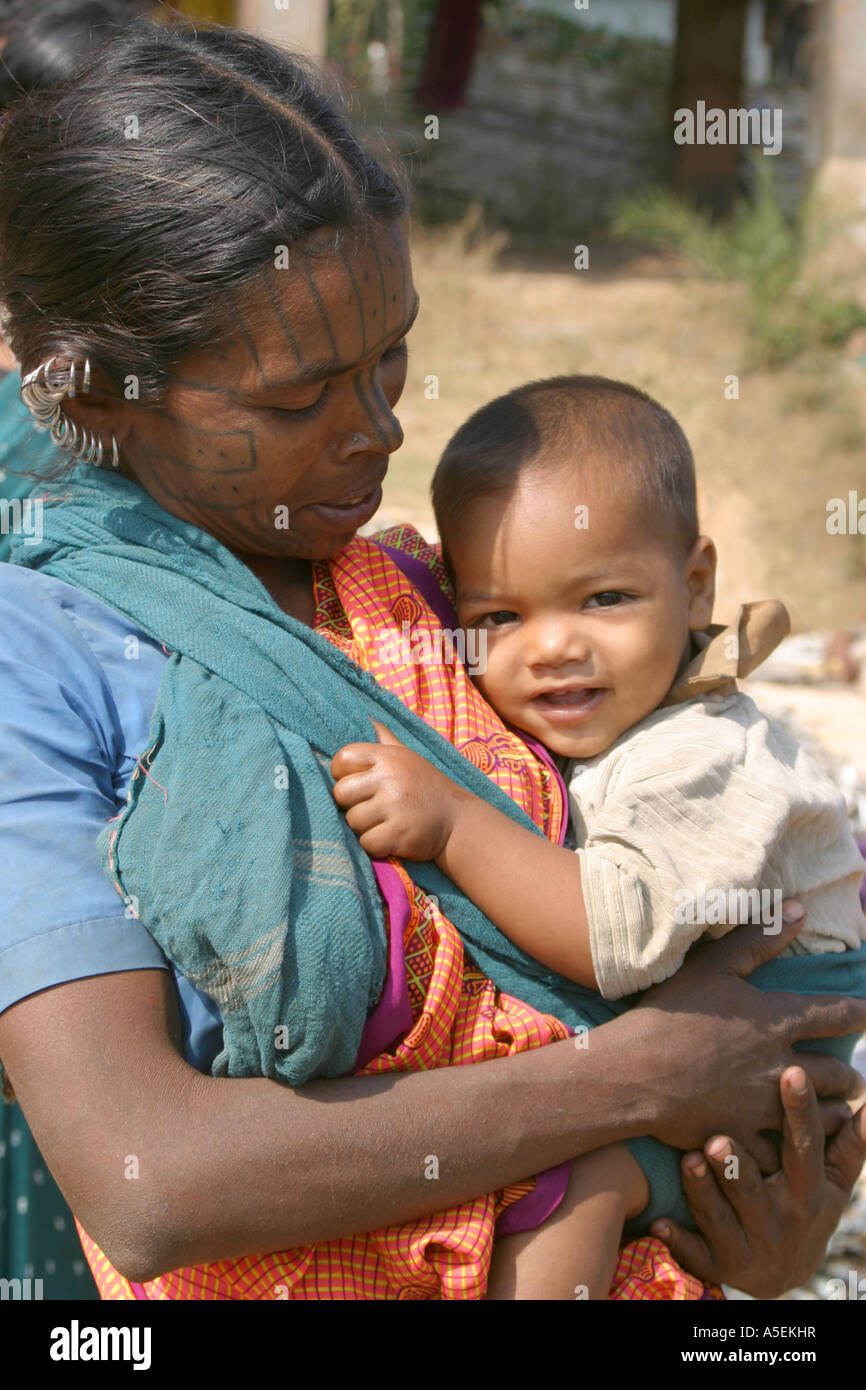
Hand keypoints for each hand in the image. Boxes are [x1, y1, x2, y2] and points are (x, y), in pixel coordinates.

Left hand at [330, 722, 464, 860]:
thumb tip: (365, 717)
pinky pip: (366, 843)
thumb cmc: (425, 786)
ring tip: (386, 822)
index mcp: (388, 756)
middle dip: (352, 804)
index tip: (358, 784)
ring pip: (352, 821)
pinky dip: (376, 845)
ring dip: (365, 827)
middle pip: (341, 793)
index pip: (343, 759)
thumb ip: (384, 737)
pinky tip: (392, 837)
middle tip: (373, 808)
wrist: (458, 821)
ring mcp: (394, 806)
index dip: (343, 774)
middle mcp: (390, 778)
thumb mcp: (407, 756)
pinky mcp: (398, 834)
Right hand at [633, 906, 865, 1157]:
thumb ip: (758, 939)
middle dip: (850, 1079)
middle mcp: (780, 1064)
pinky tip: (793, 1153)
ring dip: (832, 1114)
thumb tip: (798, 909)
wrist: (637, 1071)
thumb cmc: (671, 1013)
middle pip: (834, 1074)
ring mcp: (763, 1105)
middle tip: (855, 1082)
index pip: (833, 1014)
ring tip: (837, 1114)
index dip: (858, 1013)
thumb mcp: (713, 966)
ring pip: (817, 1116)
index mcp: (775, 1020)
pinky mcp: (743, 1136)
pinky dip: (790, 1152)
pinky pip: (779, 1152)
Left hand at [650, 1068, 865, 1297]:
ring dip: (702, 1191)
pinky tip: (659, 1223)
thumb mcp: (832, 1183)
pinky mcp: (717, 1265)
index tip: (791, 1072)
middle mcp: (777, 1221)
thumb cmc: (805, 1208)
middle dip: (736, 1167)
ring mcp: (745, 1246)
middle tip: (718, 1139)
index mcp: (805, 1192)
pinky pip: (694, 1255)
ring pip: (719, 1217)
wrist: (784, 1275)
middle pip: (753, 1189)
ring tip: (690, 1160)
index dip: (800, 1112)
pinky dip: (678, 1241)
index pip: (804, 1148)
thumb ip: (849, 1143)